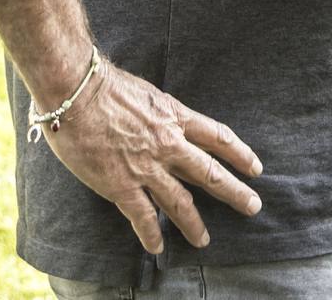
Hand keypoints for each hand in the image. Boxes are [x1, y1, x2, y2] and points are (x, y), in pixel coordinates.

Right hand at [38, 60, 262, 253]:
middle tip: (252, 206)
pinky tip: (158, 247)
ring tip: (204, 239)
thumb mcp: (147, 93)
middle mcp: (168, 144)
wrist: (76, 91)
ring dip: (195, 224)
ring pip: (181, 203)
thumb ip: (159, 113)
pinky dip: (151, 234)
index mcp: (175, 116)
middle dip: (234, 192)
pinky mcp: (122, 185)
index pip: (218, 137)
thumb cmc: (104, 84)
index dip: (239, 153)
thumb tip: (163, 121)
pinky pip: (143, 217)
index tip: (255, 167)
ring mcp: (147, 167)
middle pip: (210, 173)